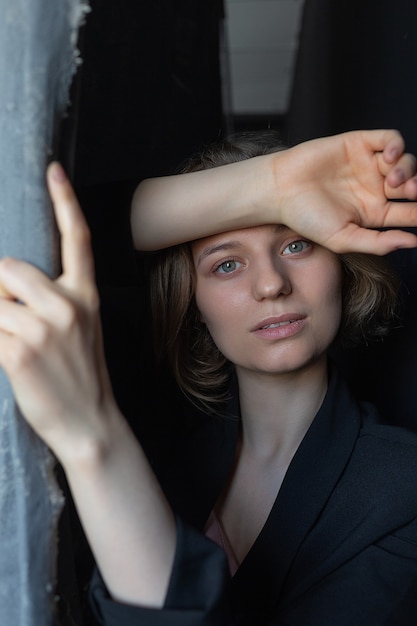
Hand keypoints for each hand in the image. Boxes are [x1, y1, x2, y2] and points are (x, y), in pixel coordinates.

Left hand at [0, 163, 115, 463]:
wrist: (89, 423)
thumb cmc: (81, 376)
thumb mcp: (80, 331)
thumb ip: (53, 300)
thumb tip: (8, 279)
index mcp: (85, 297)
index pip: (77, 239)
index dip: (65, 201)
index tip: (53, 170)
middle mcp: (67, 306)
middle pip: (10, 267)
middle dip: (0, 290)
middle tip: (10, 318)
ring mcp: (43, 329)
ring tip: (14, 344)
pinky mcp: (18, 352)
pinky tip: (7, 357)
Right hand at [278, 129, 416, 253]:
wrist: (280, 190)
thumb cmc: (306, 217)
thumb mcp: (343, 239)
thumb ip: (378, 243)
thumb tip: (412, 243)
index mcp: (373, 213)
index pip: (408, 213)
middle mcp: (374, 188)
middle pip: (412, 186)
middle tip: (411, 193)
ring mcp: (368, 164)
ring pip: (405, 162)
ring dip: (407, 169)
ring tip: (393, 179)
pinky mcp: (359, 143)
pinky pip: (389, 139)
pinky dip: (397, 145)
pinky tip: (390, 157)